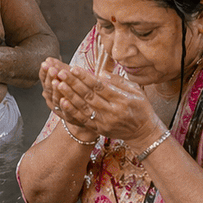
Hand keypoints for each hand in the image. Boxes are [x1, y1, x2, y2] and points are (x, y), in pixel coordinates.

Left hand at [45, 59, 160, 147]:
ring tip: (58, 84)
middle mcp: (112, 111)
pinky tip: (62, 102)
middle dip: (73, 83)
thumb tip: (100, 73)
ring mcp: (104, 122)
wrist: (143, 133)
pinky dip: (71, 111)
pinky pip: (82, 119)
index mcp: (122, 99)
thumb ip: (118, 81)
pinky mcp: (99, 129)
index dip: (85, 77)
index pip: (100, 86)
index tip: (74, 68)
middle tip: (61, 72)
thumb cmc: (141, 108)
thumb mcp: (136, 90)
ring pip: (83, 107)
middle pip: (89, 95)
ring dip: (69, 95)